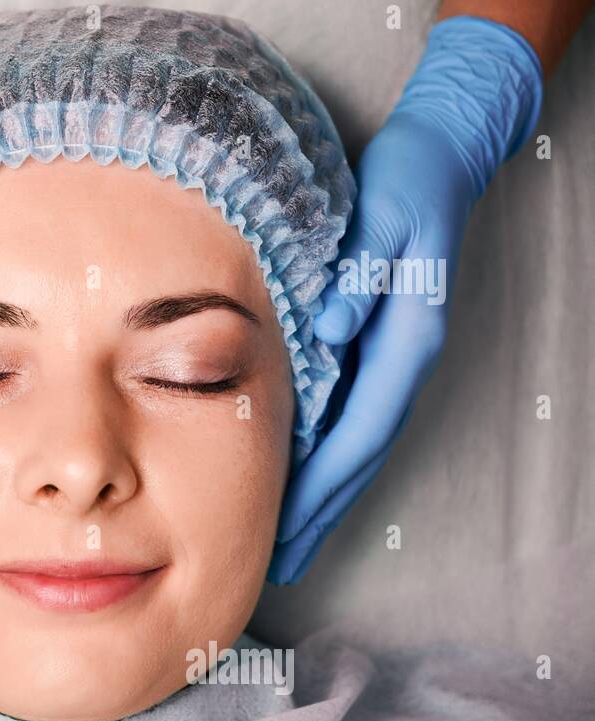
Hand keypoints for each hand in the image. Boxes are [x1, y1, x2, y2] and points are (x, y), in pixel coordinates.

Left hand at [270, 16, 542, 582]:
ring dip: (322, 494)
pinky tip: (298, 476)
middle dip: (320, 512)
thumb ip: (362, 272)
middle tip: (280, 563)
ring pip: (354, 443)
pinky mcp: (375, 346)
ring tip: (287, 539)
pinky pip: (348, 416)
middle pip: (357, 455)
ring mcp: (390, 358)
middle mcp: (400, 361)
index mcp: (404, 341)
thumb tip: (330, 328)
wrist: (439, 157)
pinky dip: (324, 455)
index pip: (358, 433)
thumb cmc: (407, 184)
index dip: (321, 488)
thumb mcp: (386, 218)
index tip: (285, 532)